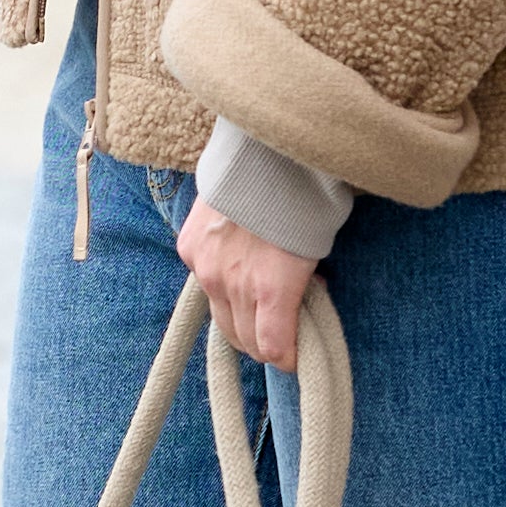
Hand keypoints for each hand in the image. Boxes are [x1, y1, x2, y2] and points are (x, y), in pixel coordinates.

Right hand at [176, 197, 317, 372]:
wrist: (264, 148)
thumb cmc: (302, 195)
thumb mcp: (317, 246)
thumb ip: (304, 283)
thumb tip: (302, 298)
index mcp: (273, 288)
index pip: (273, 348)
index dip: (288, 358)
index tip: (296, 355)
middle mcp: (233, 284)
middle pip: (244, 340)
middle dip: (264, 341)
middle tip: (280, 329)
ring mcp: (205, 267)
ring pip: (220, 317)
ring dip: (240, 318)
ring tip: (258, 303)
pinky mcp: (188, 247)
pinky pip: (203, 282)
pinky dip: (219, 283)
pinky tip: (237, 265)